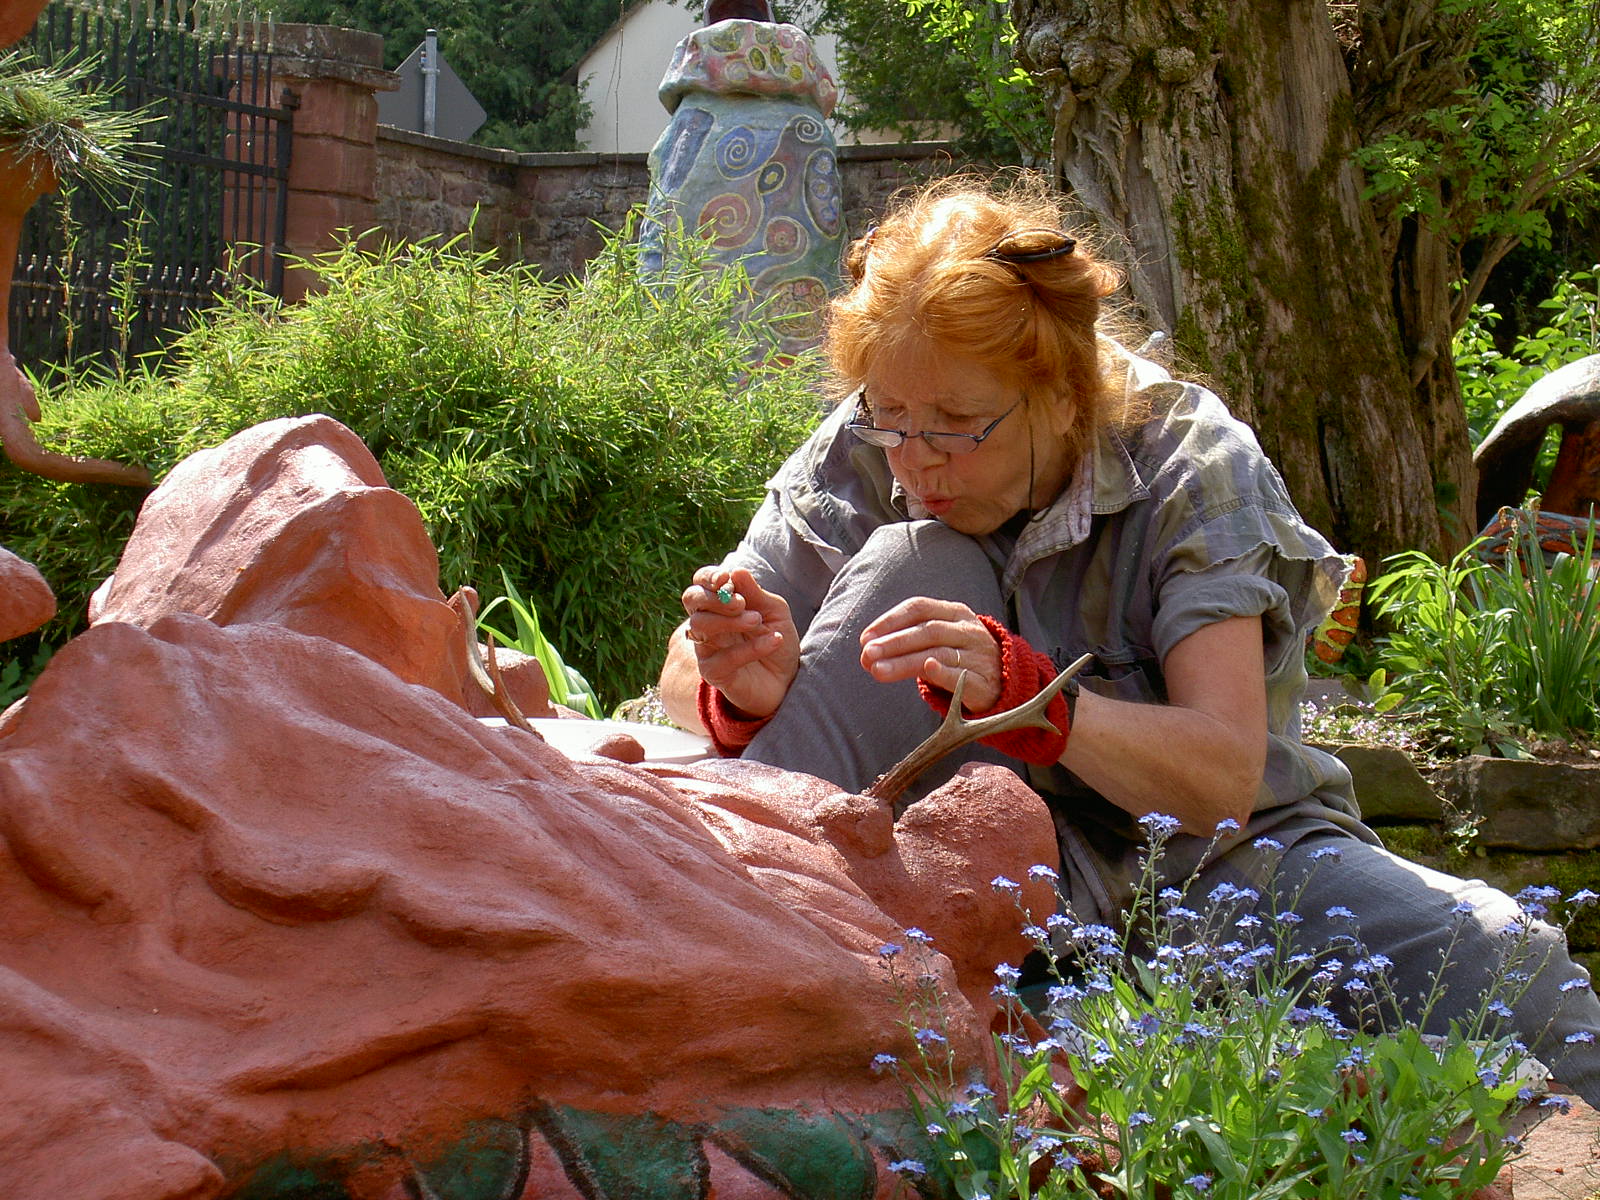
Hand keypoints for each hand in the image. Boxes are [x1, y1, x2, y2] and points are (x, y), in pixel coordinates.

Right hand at [680, 566, 798, 717]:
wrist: (786, 680)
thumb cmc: (776, 639)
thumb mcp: (775, 612)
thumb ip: (756, 594)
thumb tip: (737, 571)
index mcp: (719, 604)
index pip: (701, 583)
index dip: (708, 577)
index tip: (725, 578)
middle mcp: (707, 623)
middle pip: (691, 599)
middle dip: (714, 597)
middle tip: (741, 604)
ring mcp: (706, 648)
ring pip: (700, 626)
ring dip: (731, 621)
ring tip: (759, 622)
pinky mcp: (713, 672)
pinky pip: (723, 657)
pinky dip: (750, 648)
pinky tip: (774, 641)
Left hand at [859, 597, 1001, 711]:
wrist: (1004, 680)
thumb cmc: (961, 655)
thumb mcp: (940, 636)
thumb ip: (908, 640)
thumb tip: (868, 651)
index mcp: (954, 612)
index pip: (919, 608)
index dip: (890, 620)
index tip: (866, 638)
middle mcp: (967, 630)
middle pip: (927, 631)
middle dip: (894, 642)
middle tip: (867, 655)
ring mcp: (978, 654)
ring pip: (939, 653)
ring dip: (905, 662)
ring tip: (878, 670)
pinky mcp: (983, 681)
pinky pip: (961, 676)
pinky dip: (943, 672)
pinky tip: (927, 670)